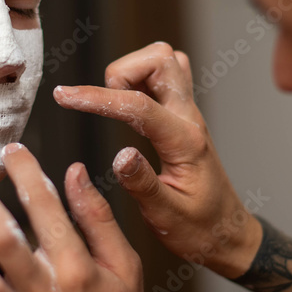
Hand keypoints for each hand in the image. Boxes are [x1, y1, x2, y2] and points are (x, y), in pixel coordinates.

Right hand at [53, 42, 263, 278]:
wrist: (227, 232)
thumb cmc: (200, 229)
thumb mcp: (167, 217)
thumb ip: (143, 185)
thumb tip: (119, 155)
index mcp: (185, 143)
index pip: (138, 106)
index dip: (96, 98)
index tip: (63, 96)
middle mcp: (189, 118)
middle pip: (161, 59)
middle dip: (122, 71)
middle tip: (103, 103)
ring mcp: (188, 113)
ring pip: (163, 60)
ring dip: (131, 71)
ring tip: (113, 105)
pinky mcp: (182, 115)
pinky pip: (163, 76)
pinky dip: (139, 79)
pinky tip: (125, 106)